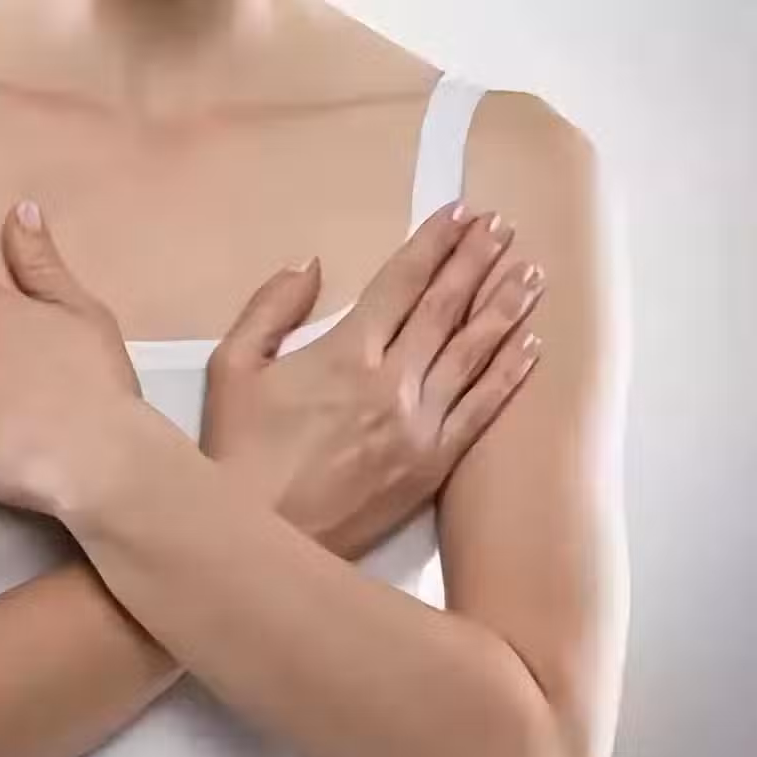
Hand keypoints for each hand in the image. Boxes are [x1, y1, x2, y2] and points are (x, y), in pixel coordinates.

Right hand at [201, 202, 544, 559]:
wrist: (265, 539)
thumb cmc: (238, 454)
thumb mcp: (230, 369)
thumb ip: (269, 309)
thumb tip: (310, 265)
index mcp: (344, 353)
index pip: (401, 283)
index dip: (433, 244)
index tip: (459, 214)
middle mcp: (392, 382)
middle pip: (444, 308)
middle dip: (475, 262)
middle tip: (504, 228)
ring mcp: (418, 425)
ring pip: (473, 354)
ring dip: (503, 307)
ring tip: (529, 272)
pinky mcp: (431, 465)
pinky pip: (480, 412)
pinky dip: (507, 376)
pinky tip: (529, 347)